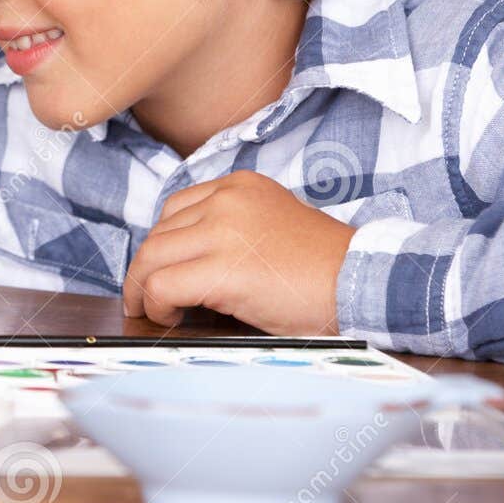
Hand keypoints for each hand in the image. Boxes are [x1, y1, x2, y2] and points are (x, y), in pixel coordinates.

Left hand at [122, 170, 354, 335]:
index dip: (159, 244)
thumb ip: (230, 231)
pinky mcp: (222, 269)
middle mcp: (226, 200)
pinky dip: (156, 305)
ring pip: (151, 258)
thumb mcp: (271, 228)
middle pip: (158, 234)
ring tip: (153, 311)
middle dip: (144, 269)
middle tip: (141, 298)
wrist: (361, 283)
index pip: (175, 209)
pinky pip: (162, 286)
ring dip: (144, 289)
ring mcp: (222, 231)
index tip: (156, 269)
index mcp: (239, 186)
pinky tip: (170, 316)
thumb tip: (186, 261)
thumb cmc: (323, 269)